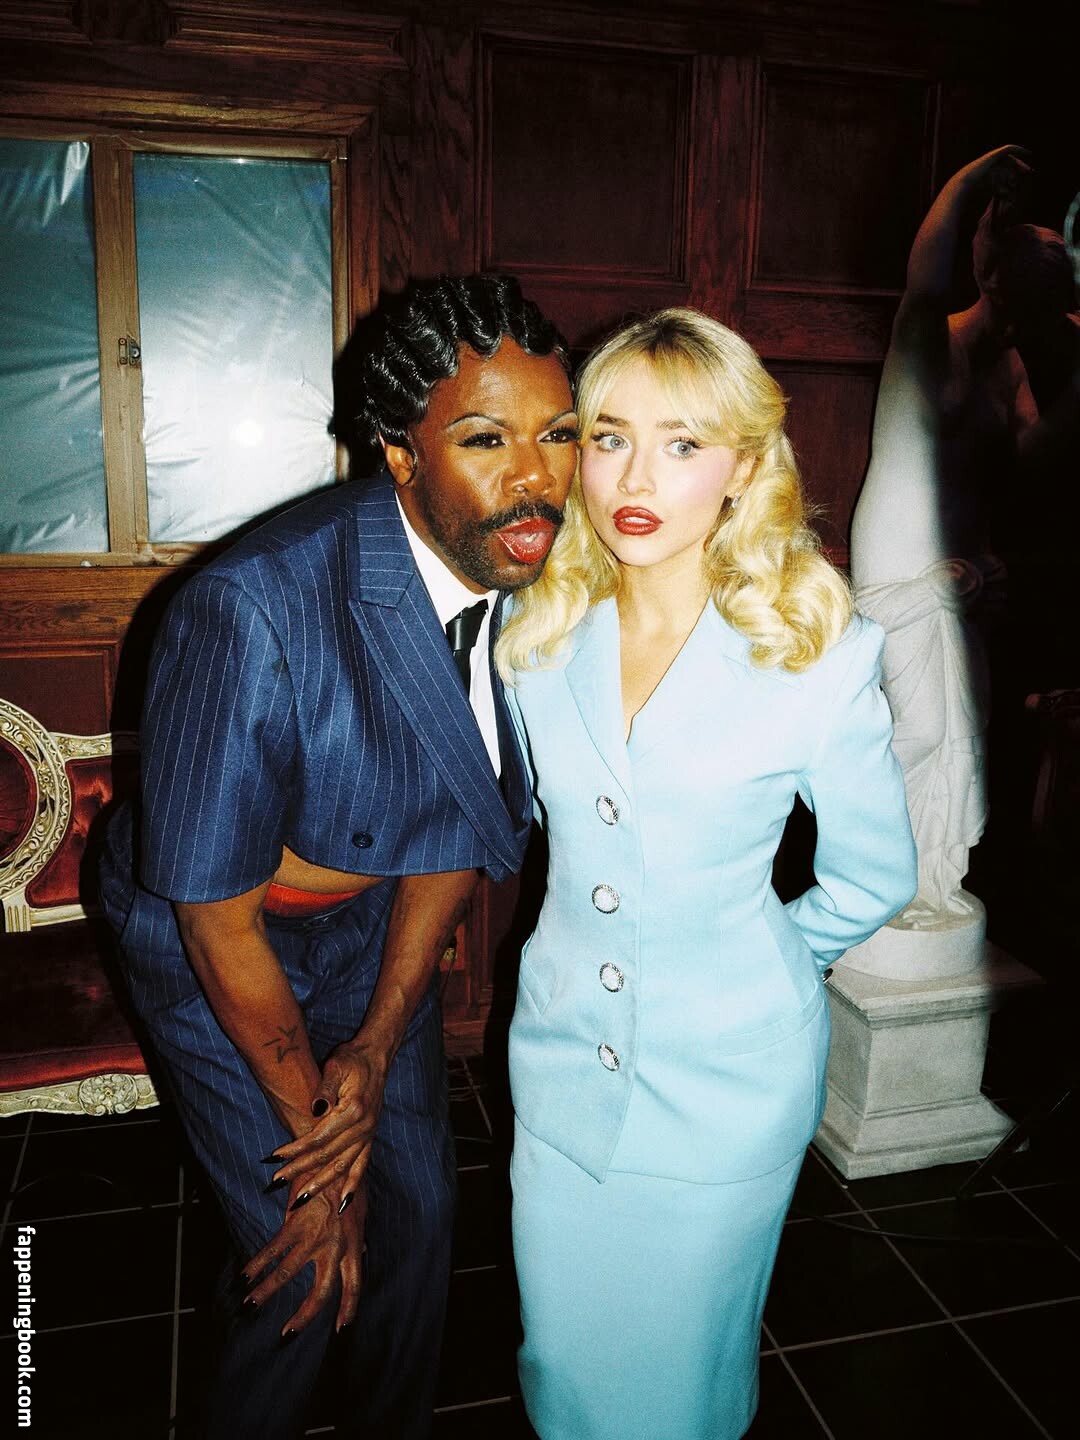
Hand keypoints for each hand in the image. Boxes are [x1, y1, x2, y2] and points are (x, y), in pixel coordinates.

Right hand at [243, 1178, 364, 1334]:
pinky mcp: (296, 1222)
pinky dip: (258, 1263)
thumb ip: (356, 1237)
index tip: (342, 1327)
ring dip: (267, 1290)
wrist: (333, 1155)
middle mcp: (336, 1244)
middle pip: (323, 1291)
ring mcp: (315, 1235)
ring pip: (288, 1273)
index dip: (349, 1307)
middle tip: (288, 1333)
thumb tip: (361, 1253)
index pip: (355, 1283)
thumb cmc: (347, 1181)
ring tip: (250, 1303)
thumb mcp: (359, 1211)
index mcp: (353, 1243)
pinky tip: (246, 1273)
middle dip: (305, 1315)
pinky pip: (274, 1249)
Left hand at [268, 1039, 386, 1206]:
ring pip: (343, 1166)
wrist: (376, 1057)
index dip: (296, 1149)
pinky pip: (363, 1166)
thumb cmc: (352, 1059)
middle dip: (301, 1170)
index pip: (319, 1137)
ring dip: (321, 1184)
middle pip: (327, 1155)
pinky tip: (343, 1203)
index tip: (275, 1157)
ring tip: (300, 1198)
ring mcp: (368, 1134)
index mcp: (353, 1110)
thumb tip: (316, 1108)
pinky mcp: (370, 1137)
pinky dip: (353, 1185)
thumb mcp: (336, 1065)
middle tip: (277, 1180)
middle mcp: (363, 1127)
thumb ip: (326, 1087)